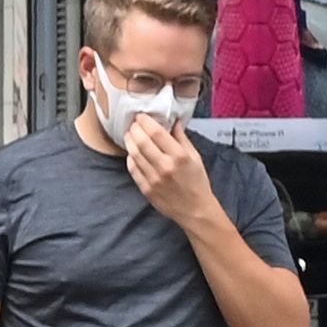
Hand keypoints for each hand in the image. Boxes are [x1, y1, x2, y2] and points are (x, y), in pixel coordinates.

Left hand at [123, 112, 217, 226]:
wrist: (195, 210)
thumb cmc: (197, 183)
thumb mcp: (195, 157)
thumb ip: (182, 139)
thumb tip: (174, 122)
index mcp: (179, 156)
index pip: (156, 132)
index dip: (145, 121)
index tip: (141, 116)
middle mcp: (165, 166)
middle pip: (142, 141)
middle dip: (134, 129)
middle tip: (133, 124)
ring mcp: (153, 178)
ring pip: (134, 154)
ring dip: (129, 141)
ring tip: (130, 135)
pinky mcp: (146, 188)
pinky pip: (133, 169)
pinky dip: (130, 158)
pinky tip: (132, 152)